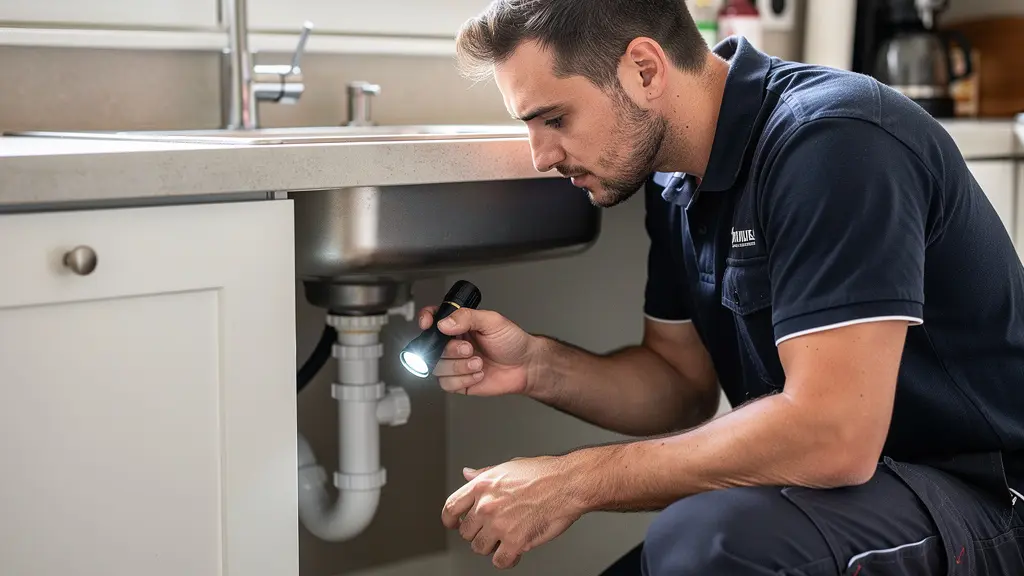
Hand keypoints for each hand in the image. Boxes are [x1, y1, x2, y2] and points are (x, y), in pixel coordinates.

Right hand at [417, 305, 536, 395]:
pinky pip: (447, 384)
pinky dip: (463, 379)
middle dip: (451, 350)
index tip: (428, 324)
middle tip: (469, 349)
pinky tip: (478, 374)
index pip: (433, 319)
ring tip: (478, 362)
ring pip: (437, 368)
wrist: (526, 366)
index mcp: (458, 325)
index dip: (426, 320)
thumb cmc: (513, 341)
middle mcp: (453, 344)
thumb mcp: (493, 321)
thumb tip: (444, 322)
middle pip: (432, 348)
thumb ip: (467, 317)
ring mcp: (455, 363)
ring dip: (459, 367)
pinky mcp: (459, 382)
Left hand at [442, 456, 584, 568]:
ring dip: (491, 546)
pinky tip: (514, 551)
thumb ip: (484, 474)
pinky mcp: (515, 542)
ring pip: (479, 548)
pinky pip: (500, 561)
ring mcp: (499, 525)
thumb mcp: (508, 467)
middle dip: (478, 533)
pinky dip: (507, 559)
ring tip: (505, 538)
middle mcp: (486, 506)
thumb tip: (467, 474)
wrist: (568, 484)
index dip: (451, 520)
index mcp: (482, 486)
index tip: (454, 524)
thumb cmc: (544, 473)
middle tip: (493, 529)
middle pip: (466, 532)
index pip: (451, 507)